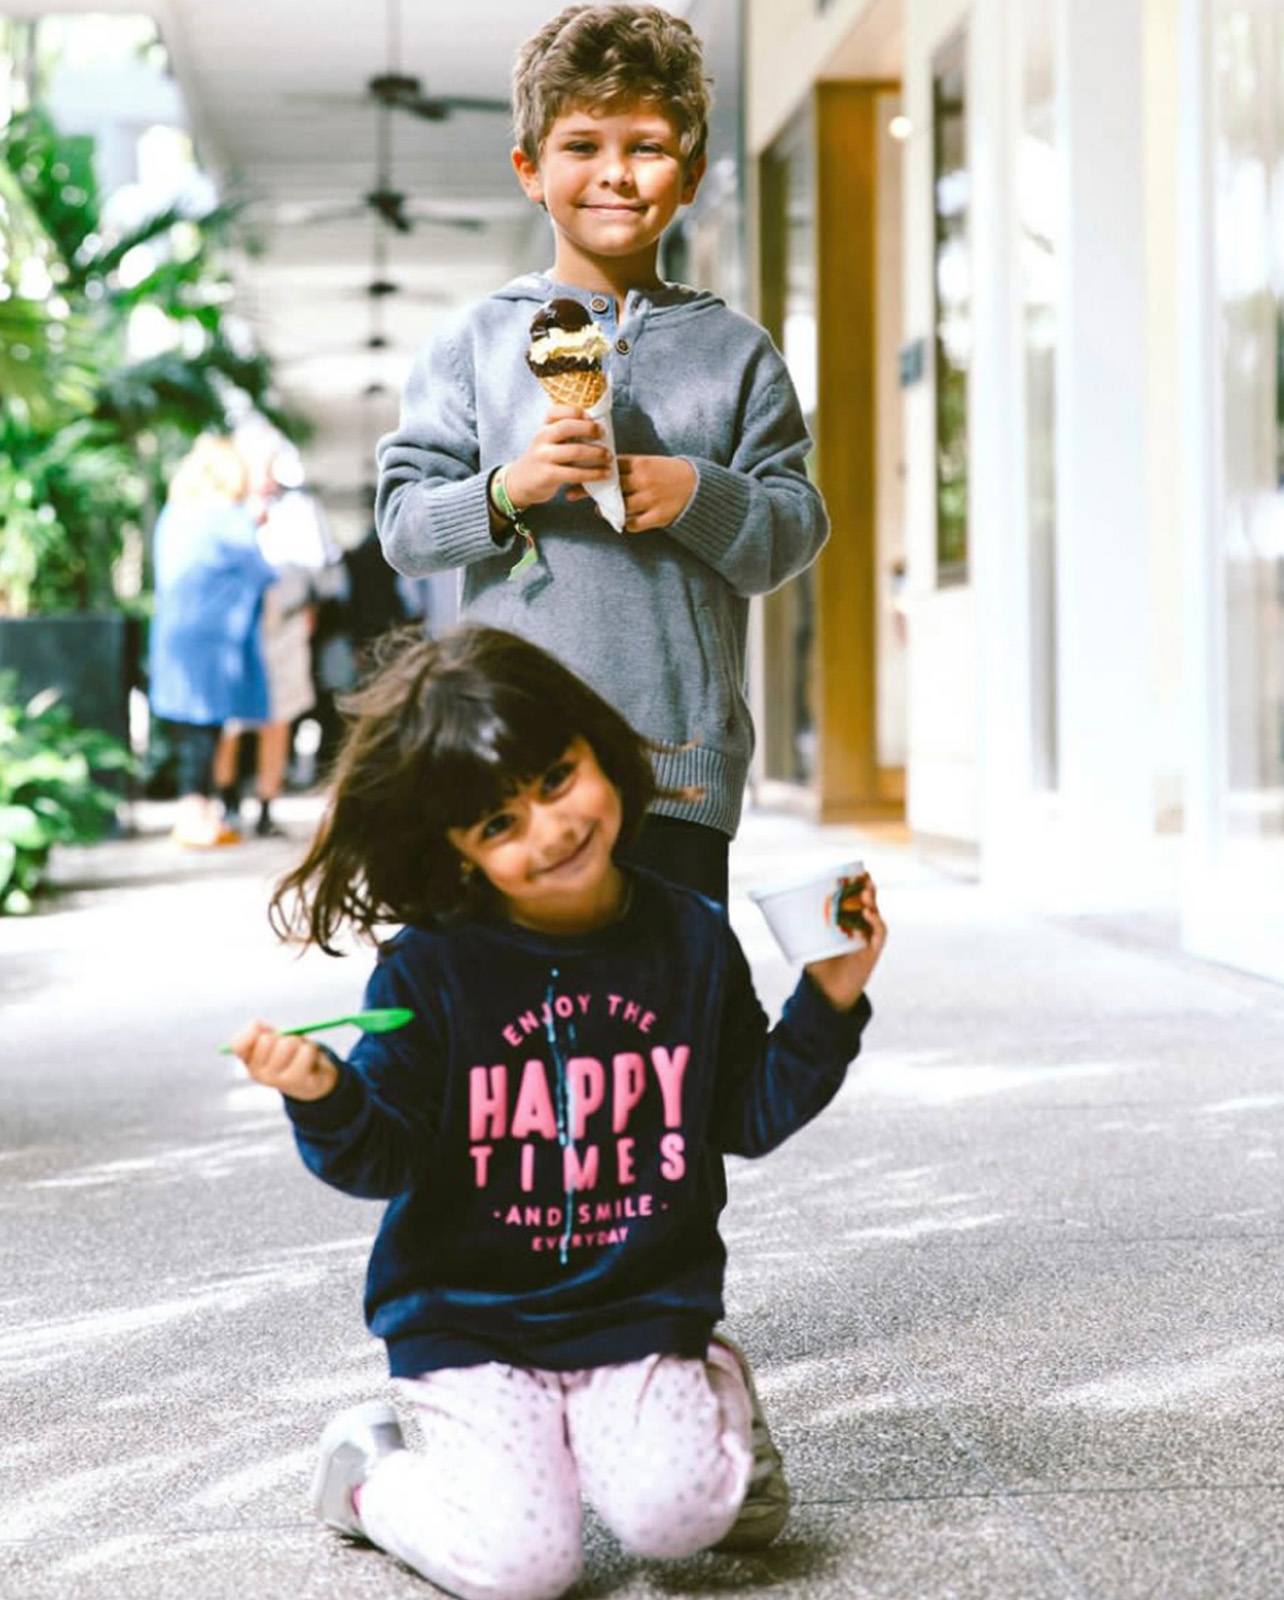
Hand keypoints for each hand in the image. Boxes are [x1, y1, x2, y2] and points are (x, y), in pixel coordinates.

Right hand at [229, 1019, 339, 1101]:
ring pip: (288, 1044)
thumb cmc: (289, 1054)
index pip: (237, 1044)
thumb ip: (260, 1030)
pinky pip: (306, 1052)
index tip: (265, 1033)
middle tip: (288, 1045)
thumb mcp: (273, 1039)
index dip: (251, 1032)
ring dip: (299, 1042)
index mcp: (249, 1061)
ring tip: (299, 1052)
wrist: (311, 1079)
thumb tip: (255, 1025)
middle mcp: (258, 1074)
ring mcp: (277, 1080)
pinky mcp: (297, 1081)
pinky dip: (310, 1048)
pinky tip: (309, 1059)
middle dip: (281, 1036)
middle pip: (267, 1040)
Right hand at [504, 405, 612, 508]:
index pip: (557, 411)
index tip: (592, 418)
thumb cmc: (543, 459)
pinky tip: (604, 474)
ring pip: (574, 451)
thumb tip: (596, 426)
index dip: (577, 412)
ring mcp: (544, 457)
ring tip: (609, 456)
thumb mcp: (548, 440)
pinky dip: (593, 473)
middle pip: (567, 427)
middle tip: (604, 434)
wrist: (520, 482)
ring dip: (596, 453)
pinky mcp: (548, 475)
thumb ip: (564, 432)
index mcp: (544, 426)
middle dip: (589, 429)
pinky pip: (575, 473)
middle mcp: (542, 438)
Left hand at [569, 453, 695, 532]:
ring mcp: (650, 499)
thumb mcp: (649, 463)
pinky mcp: (658, 516)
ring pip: (619, 508)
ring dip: (607, 510)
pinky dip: (626, 523)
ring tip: (600, 510)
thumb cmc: (668, 474)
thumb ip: (627, 467)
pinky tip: (623, 520)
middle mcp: (643, 481)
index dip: (590, 470)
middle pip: (609, 487)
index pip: (609, 467)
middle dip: (588, 491)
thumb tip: (600, 471)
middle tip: (571, 494)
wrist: (697, 487)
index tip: (574, 473)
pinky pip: (633, 524)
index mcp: (641, 464)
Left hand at [804, 875, 887, 1011]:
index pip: (857, 897)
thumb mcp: (807, 940)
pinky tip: (867, 917)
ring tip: (865, 897)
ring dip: (873, 905)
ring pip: (876, 917)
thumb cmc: (818, 963)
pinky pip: (878, 936)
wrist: (828, 990)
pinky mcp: (872, 952)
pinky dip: (875, 926)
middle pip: (870, 903)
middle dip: (868, 890)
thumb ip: (798, 925)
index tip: (859, 870)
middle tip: (864, 880)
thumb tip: (771, 906)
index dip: (860, 883)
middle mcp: (862, 926)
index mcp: (848, 919)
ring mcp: (869, 939)